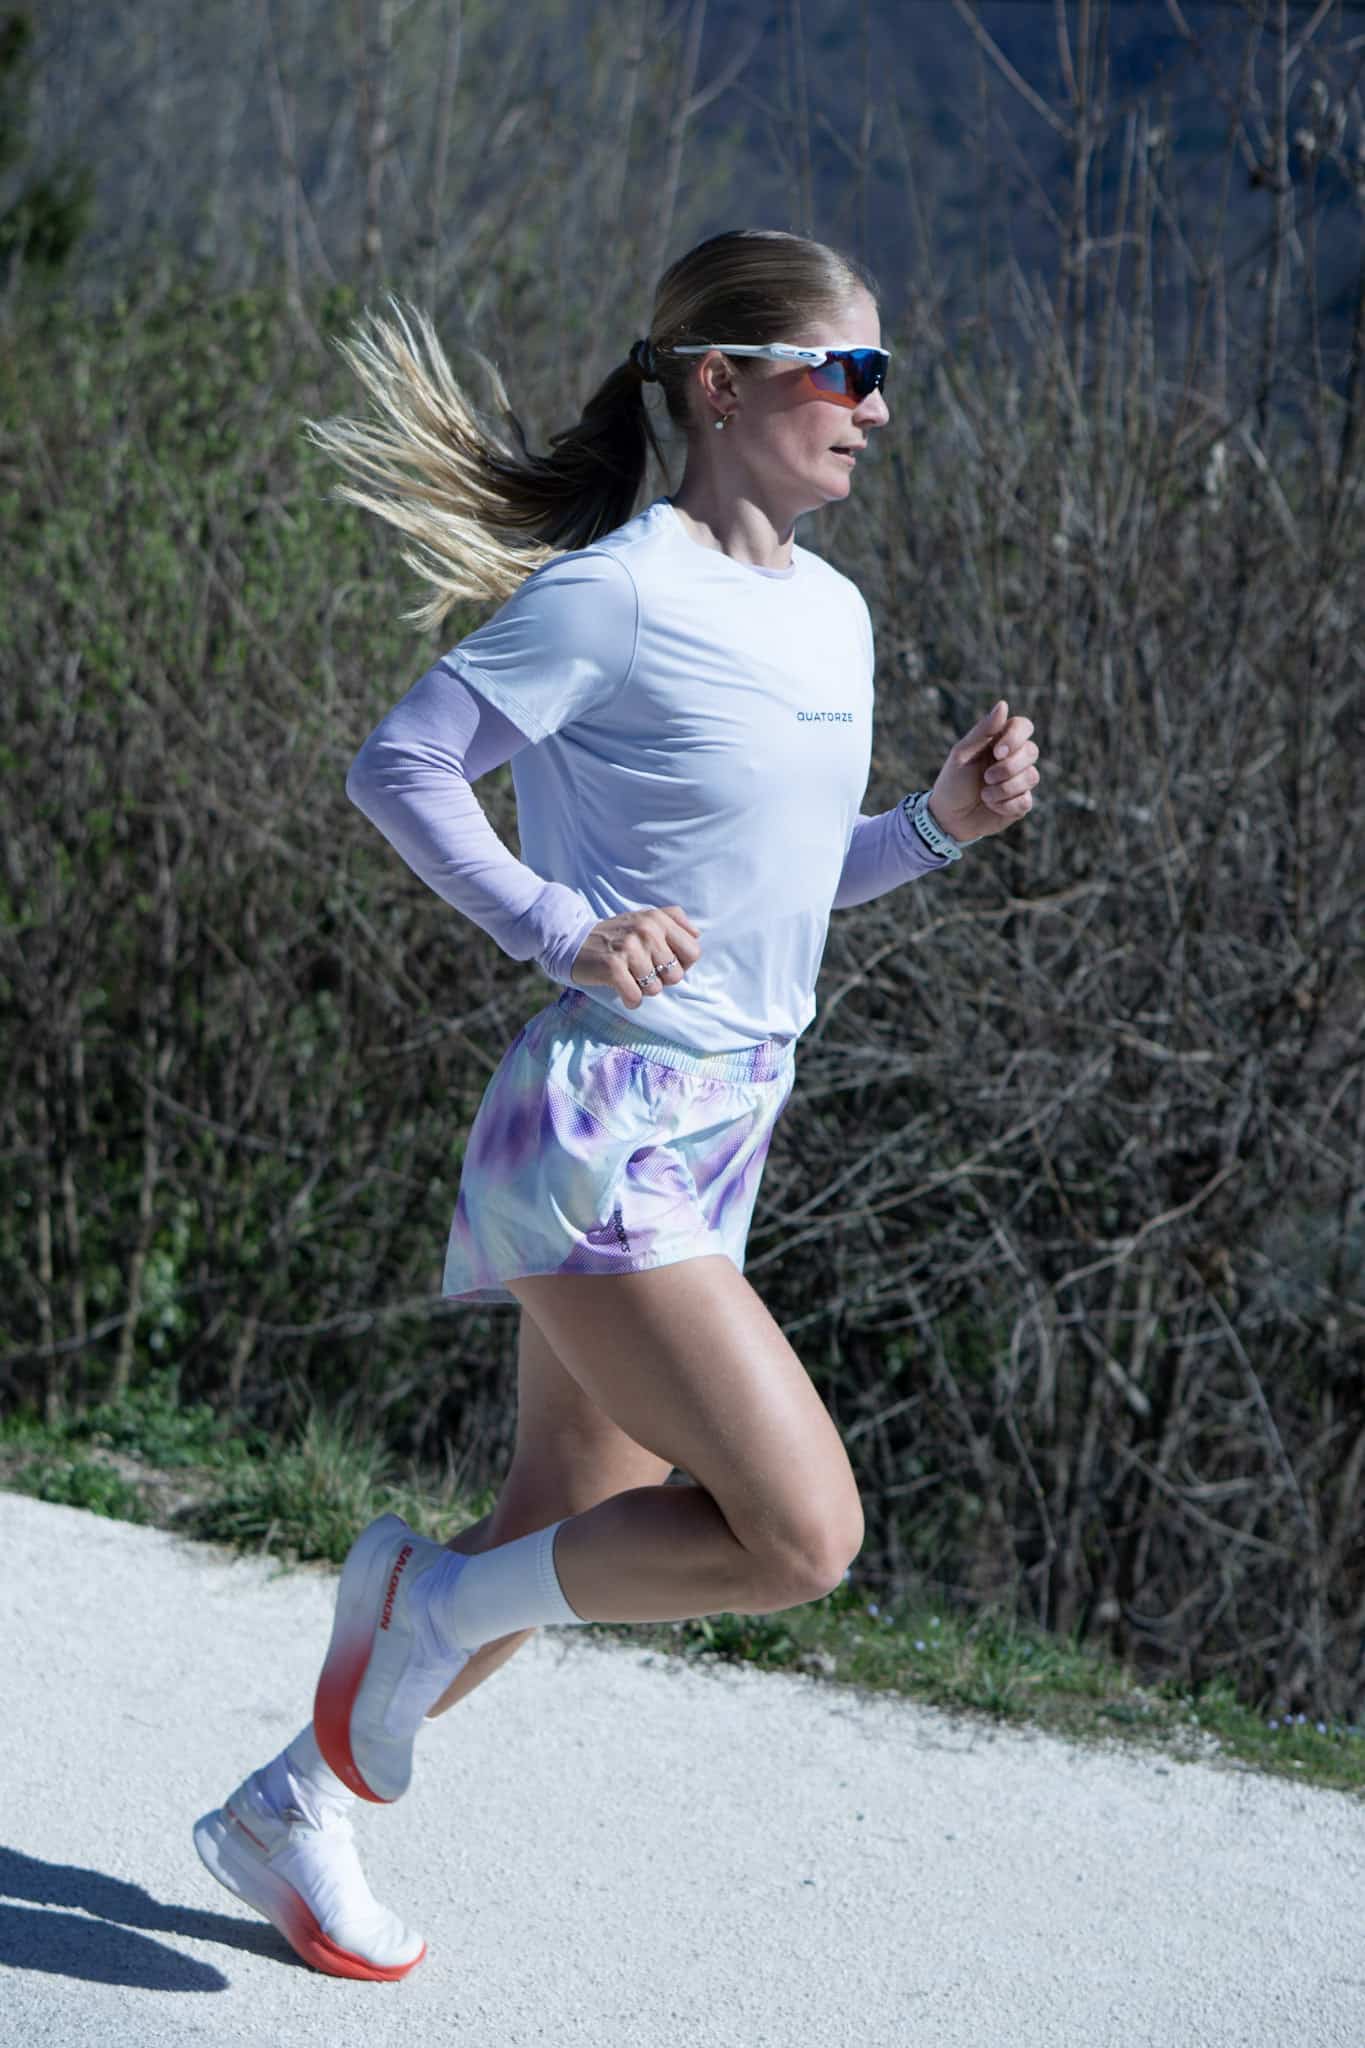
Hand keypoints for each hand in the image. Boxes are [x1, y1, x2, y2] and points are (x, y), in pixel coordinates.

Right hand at [570, 904, 702, 1010]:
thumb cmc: (616, 935)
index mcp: (658, 919)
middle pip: (676, 975)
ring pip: (656, 989)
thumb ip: (674, 920)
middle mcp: (646, 930)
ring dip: (642, 989)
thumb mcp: (645, 918)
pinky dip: (629, 999)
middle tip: (641, 970)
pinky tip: (620, 988)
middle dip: (660, 979)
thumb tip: (697, 935)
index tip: (663, 962)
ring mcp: (629, 947)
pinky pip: (635, 997)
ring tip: (628, 976)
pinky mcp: (613, 966)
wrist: (573, 941)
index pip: (693, 952)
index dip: (682, 964)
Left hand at [928, 700, 1039, 843]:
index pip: (1024, 726)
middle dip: (1008, 767)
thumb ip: (983, 730)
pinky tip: (991, 806)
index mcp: (1000, 742)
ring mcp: (1019, 781)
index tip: (997, 752)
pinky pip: (1026, 801)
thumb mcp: (962, 754)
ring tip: (985, 794)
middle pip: (1032, 751)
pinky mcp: (1021, 803)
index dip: (1016, 737)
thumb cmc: (953, 782)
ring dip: (1004, 788)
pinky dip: (1005, 805)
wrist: (948, 818)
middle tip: (986, 777)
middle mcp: (1014, 759)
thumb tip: (1003, 704)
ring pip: (1032, 777)